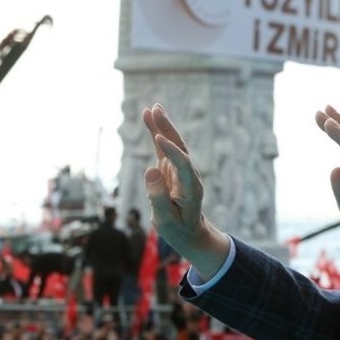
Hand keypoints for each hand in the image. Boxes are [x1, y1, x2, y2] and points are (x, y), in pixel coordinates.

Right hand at [142, 104, 231, 280]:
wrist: (188, 231)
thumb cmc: (177, 228)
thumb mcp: (165, 219)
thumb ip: (158, 197)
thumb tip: (149, 171)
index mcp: (191, 188)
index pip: (183, 164)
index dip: (172, 151)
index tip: (158, 139)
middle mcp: (188, 174)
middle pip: (180, 147)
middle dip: (168, 129)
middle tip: (157, 110)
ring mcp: (180, 169)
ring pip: (172, 144)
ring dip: (163, 126)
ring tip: (153, 108)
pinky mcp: (171, 168)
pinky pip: (163, 148)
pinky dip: (156, 132)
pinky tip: (148, 116)